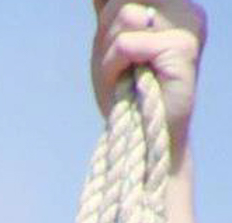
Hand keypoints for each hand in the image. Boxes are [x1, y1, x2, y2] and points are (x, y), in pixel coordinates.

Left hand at [91, 0, 206, 155]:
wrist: (142, 135)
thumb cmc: (124, 88)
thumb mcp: (108, 40)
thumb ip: (108, 8)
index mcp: (170, 5)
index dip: (107, 11)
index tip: (115, 43)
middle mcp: (185, 10)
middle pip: (122, 0)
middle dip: (106, 31)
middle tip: (119, 62)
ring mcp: (188, 26)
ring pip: (126, 15)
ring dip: (110, 50)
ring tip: (126, 71)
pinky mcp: (184, 47)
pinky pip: (128, 43)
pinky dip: (115, 64)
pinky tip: (129, 80)